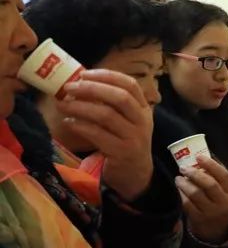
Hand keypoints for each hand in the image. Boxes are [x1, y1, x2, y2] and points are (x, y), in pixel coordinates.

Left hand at [58, 70, 153, 200]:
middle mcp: (142, 122)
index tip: (84, 73)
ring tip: (62, 104)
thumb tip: (79, 83)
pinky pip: (97, 134)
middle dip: (92, 89)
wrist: (135, 174)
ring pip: (106, 115)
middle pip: (120, 97)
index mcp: (143, 109)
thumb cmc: (125, 142)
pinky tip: (69, 122)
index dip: (107, 76)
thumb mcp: (126, 121)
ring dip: (81, 107)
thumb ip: (111, 104)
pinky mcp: (121, 152)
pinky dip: (80, 125)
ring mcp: (133, 138)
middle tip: (69, 87)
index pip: (130, 85)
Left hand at [176, 156, 227, 242]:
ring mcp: (211, 211)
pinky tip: (178, 190)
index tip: (199, 157)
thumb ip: (215, 179)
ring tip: (178, 179)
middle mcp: (222, 202)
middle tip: (183, 168)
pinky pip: (187, 204)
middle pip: (209, 184)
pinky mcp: (199, 219)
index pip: (223, 175)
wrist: (218, 232)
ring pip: (196, 194)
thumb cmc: (218, 206)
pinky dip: (181, 195)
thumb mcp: (223, 194)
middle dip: (194, 173)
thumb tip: (199, 159)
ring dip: (184, 184)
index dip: (211, 164)